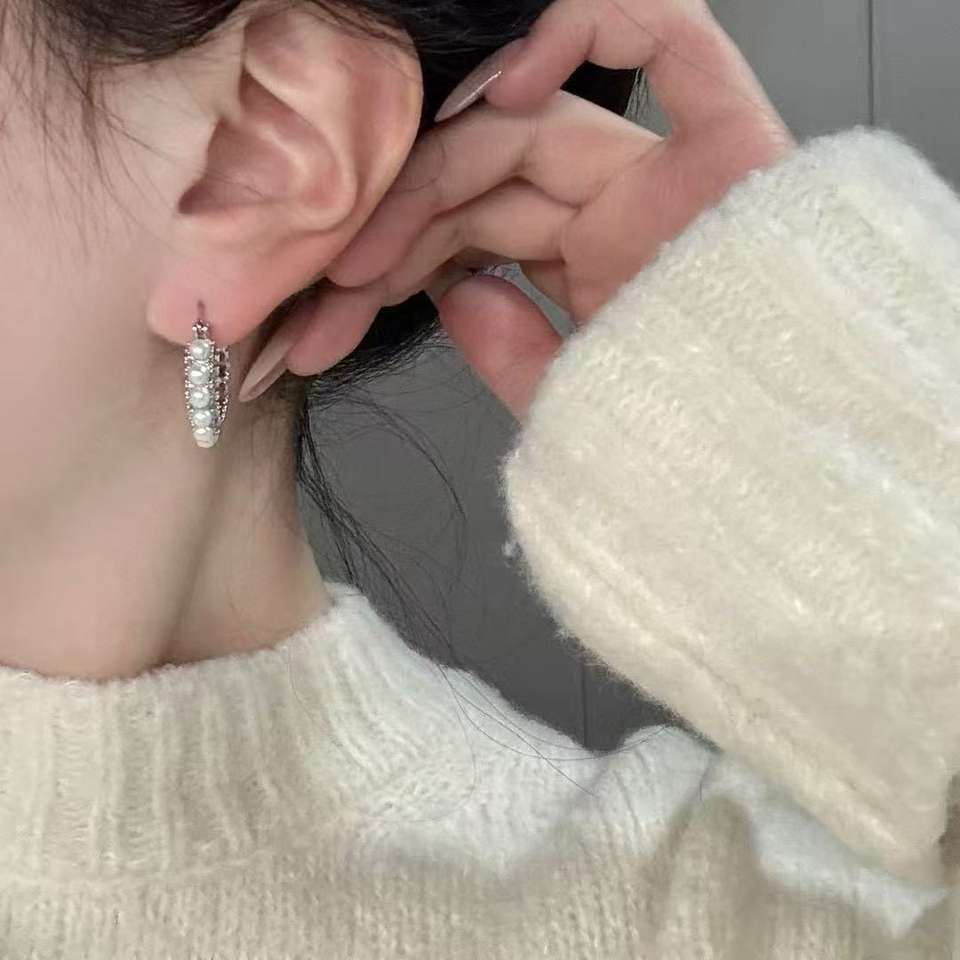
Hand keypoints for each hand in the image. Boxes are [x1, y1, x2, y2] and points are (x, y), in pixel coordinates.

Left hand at [280, 0, 794, 419]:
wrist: (784, 495)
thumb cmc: (684, 465)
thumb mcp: (568, 415)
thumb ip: (513, 353)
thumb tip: (454, 294)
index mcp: (596, 269)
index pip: (475, 229)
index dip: (394, 255)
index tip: (324, 311)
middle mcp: (628, 213)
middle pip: (489, 178)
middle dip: (396, 225)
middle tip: (324, 287)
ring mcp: (675, 176)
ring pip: (534, 128)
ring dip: (436, 175)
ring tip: (364, 254)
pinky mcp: (736, 144)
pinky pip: (675, 36)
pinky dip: (584, 29)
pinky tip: (497, 89)